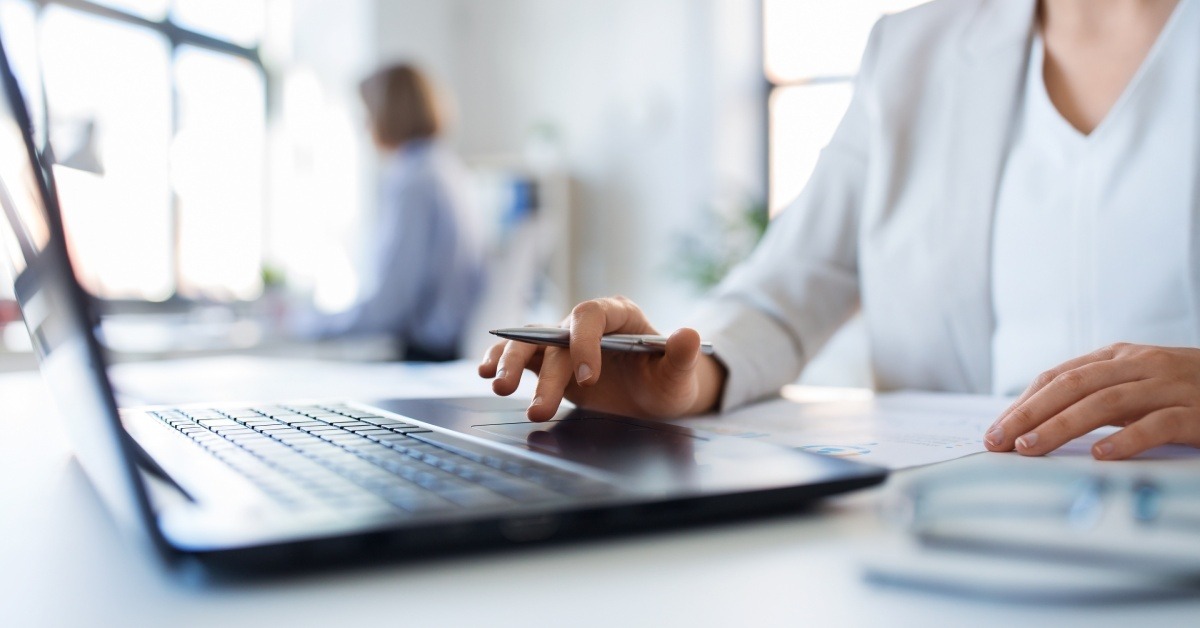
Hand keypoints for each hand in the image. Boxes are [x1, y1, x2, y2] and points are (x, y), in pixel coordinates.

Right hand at [477, 296, 725, 420]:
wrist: (655, 398)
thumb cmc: (668, 381)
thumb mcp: (679, 374)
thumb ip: (681, 355)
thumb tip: (689, 334)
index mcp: (618, 315)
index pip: (591, 316)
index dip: (584, 342)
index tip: (587, 378)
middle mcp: (586, 325)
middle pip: (555, 336)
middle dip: (545, 371)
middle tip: (541, 407)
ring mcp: (564, 343)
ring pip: (529, 342)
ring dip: (511, 363)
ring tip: (498, 387)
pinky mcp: (549, 363)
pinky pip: (520, 356)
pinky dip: (500, 361)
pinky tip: (486, 374)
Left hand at [983, 343, 1199, 459]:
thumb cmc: (1185, 394)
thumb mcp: (1136, 389)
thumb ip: (1096, 399)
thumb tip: (1038, 424)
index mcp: (1119, 357)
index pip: (1058, 376)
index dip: (1023, 403)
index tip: (995, 431)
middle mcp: (1140, 365)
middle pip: (1072, 385)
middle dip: (1029, 414)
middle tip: (999, 441)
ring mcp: (1169, 386)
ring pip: (1105, 402)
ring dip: (1062, 426)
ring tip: (1031, 448)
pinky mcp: (1198, 411)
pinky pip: (1157, 424)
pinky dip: (1127, 440)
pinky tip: (1102, 457)